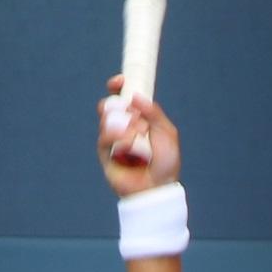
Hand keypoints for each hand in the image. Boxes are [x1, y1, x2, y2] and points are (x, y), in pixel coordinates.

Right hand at [98, 77, 180, 196]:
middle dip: (112, 102)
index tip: (118, 82)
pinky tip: (129, 141)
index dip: (119, 87)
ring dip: (122, 122)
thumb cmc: (166, 164)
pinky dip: (116, 136)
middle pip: (109, 107)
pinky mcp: (106, 155)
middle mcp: (124, 129)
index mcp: (139, 120)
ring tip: (138, 132)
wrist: (157, 189)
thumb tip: (135, 96)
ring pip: (105, 120)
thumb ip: (154, 113)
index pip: (124, 99)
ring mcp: (114, 142)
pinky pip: (103, 138)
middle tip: (122, 106)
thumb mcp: (167, 133)